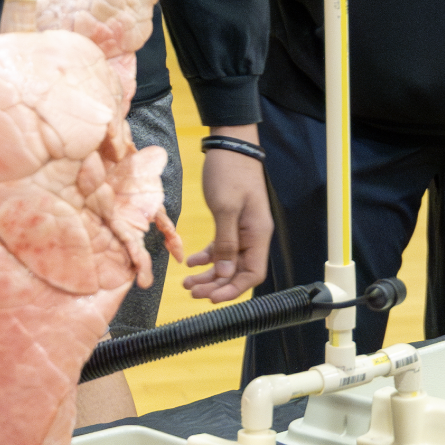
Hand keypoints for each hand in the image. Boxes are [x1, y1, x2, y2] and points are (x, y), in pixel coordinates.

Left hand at [183, 125, 272, 301]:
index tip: (211, 298)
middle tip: (192, 292)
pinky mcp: (232, 221)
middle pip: (239, 272)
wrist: (230, 145)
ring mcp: (243, 229)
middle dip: (216, 286)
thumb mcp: (225, 209)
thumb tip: (224, 274)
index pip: (252, 274)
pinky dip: (208, 257)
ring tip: (187, 283)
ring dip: (209, 275)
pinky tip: (191, 262)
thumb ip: (225, 243)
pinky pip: (222, 248)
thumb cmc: (230, 173)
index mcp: (257, 234)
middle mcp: (253, 236)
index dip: (233, 290)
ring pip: (228, 262)